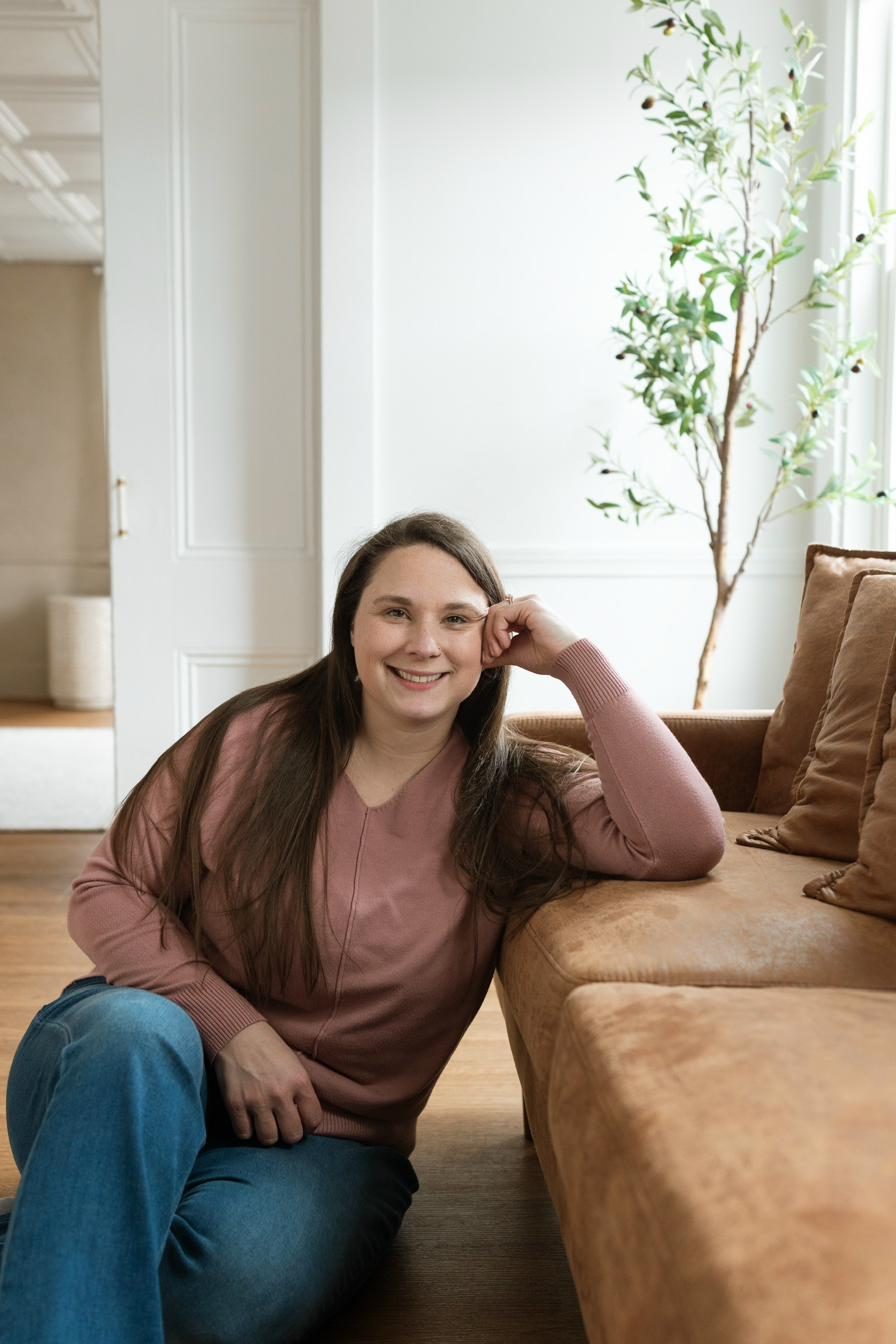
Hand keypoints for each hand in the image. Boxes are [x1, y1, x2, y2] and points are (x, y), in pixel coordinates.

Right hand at [212, 1020, 322, 1145]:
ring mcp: (256, 1101)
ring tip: (266, 1124)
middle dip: (289, 1134)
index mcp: (299, 1082)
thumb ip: (301, 1090)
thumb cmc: (269, 1048)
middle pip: (292, 1136)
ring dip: (268, 1135)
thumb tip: (306, 1117)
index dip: (308, 1125)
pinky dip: (246, 1131)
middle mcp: (280, 1094)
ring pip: (268, 1140)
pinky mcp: (235, 1105)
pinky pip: (244, 1134)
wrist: (238, 1034)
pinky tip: (249, 1120)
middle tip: (283, 1126)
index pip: (313, 1121)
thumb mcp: (295, 1064)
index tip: (301, 1122)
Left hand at [480, 595, 580, 676]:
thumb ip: (498, 653)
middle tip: (491, 656)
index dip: (488, 637)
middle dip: (487, 637)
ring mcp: (529, 602)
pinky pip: (501, 614)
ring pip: (494, 613)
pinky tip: (506, 645)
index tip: (490, 658)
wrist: (567, 661)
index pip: (496, 618)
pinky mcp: (530, 605)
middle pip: (492, 614)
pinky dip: (498, 631)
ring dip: (491, 635)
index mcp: (524, 613)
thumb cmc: (547, 658)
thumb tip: (479, 660)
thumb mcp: (515, 654)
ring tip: (499, 651)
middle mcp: (526, 604)